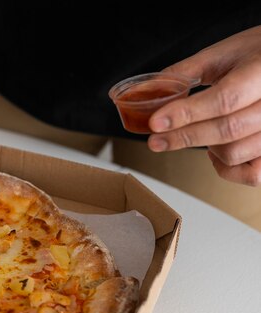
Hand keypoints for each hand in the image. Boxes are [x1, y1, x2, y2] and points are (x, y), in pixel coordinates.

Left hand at [147, 25, 260, 185]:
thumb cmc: (254, 55)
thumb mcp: (222, 54)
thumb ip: (185, 72)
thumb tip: (146, 90)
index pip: (225, 99)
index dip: (187, 113)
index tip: (155, 122)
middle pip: (228, 130)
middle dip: (184, 137)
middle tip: (155, 140)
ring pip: (236, 153)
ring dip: (206, 149)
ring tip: (194, 134)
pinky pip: (253, 174)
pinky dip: (228, 169)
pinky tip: (215, 152)